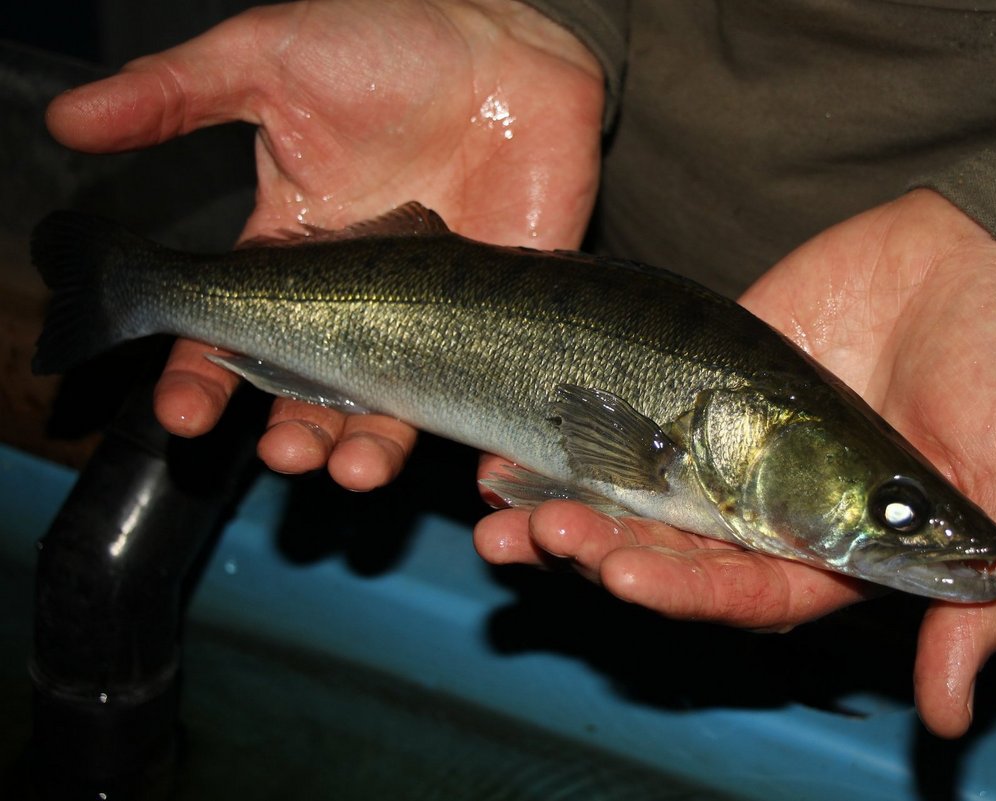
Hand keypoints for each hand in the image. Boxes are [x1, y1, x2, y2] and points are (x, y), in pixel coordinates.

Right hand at [45, 0, 603, 488]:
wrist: (504, 36)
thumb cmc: (385, 40)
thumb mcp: (269, 59)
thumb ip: (176, 94)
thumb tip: (69, 119)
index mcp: (294, 251)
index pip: (233, 335)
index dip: (203, 379)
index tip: (184, 413)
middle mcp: (362, 297)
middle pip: (314, 392)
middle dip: (293, 432)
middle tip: (285, 452)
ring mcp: (436, 310)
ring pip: (396, 406)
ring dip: (369, 449)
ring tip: (354, 468)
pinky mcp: (506, 310)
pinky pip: (496, 389)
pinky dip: (488, 441)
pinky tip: (479, 473)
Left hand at [474, 189, 995, 736]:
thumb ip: (971, 608)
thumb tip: (949, 723)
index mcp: (838, 553)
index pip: (745, 594)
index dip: (683, 592)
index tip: (623, 570)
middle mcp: (774, 508)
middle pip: (670, 549)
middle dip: (599, 548)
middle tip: (534, 536)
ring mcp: (735, 440)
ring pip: (636, 487)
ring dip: (567, 499)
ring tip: (498, 501)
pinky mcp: (711, 373)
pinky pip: (637, 406)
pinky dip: (583, 422)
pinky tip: (520, 429)